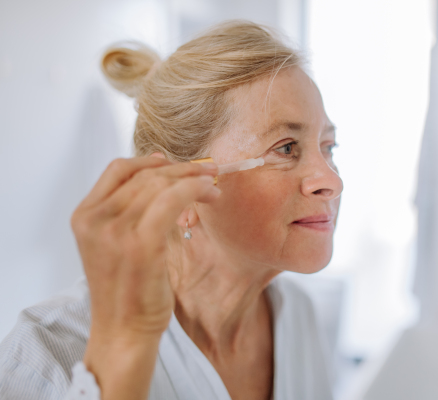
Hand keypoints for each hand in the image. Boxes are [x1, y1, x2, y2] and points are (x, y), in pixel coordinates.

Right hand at [70, 157, 219, 398]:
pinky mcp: (141, 244)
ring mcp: (115, 231)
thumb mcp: (115, 243)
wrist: (123, 330)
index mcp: (84, 216)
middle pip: (144, 174)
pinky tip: (210, 193)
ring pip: (161, 184)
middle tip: (207, 173)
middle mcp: (95, 219)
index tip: (176, 164)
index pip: (118, 169)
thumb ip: (130, 210)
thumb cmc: (126, 288)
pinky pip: (172, 200)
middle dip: (181, 169)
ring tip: (213, 186)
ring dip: (193, 179)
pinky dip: (194, 189)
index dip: (150, 161)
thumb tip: (160, 175)